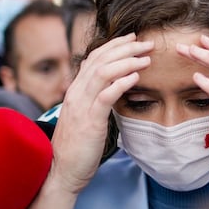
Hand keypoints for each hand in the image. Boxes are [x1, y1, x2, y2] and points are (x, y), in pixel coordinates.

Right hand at [49, 33, 152, 193]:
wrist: (61, 170)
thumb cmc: (77, 143)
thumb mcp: (84, 113)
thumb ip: (92, 95)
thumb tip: (106, 80)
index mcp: (76, 89)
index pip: (94, 57)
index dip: (115, 45)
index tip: (133, 38)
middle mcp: (76, 92)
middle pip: (101, 60)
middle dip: (125, 48)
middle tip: (146, 43)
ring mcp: (82, 105)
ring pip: (103, 73)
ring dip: (127, 62)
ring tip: (146, 58)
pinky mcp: (90, 121)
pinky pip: (105, 96)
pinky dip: (121, 83)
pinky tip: (135, 77)